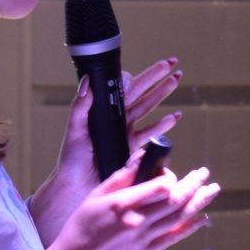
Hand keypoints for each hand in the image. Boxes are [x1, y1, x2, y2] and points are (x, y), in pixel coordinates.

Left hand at [33, 57, 183, 242]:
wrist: (79, 186)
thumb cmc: (72, 159)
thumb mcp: (74, 130)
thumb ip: (80, 107)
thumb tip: (87, 82)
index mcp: (102, 110)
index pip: (121, 87)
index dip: (135, 75)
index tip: (144, 68)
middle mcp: (116, 118)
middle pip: (140, 92)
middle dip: (157, 77)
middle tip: (172, 63)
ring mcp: (126, 131)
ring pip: (148, 107)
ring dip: (163, 94)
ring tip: (176, 80)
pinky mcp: (133, 147)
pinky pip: (150, 132)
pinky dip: (163, 124)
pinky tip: (174, 116)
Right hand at [51, 161, 220, 249]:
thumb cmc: (81, 226)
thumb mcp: (95, 196)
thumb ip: (121, 177)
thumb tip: (142, 157)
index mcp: (123, 203)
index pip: (161, 186)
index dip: (170, 177)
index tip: (169, 174)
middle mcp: (137, 221)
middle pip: (176, 200)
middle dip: (194, 184)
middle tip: (204, 173)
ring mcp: (143, 239)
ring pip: (179, 218)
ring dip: (199, 202)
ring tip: (213, 189)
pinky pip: (173, 238)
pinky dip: (190, 227)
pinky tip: (203, 217)